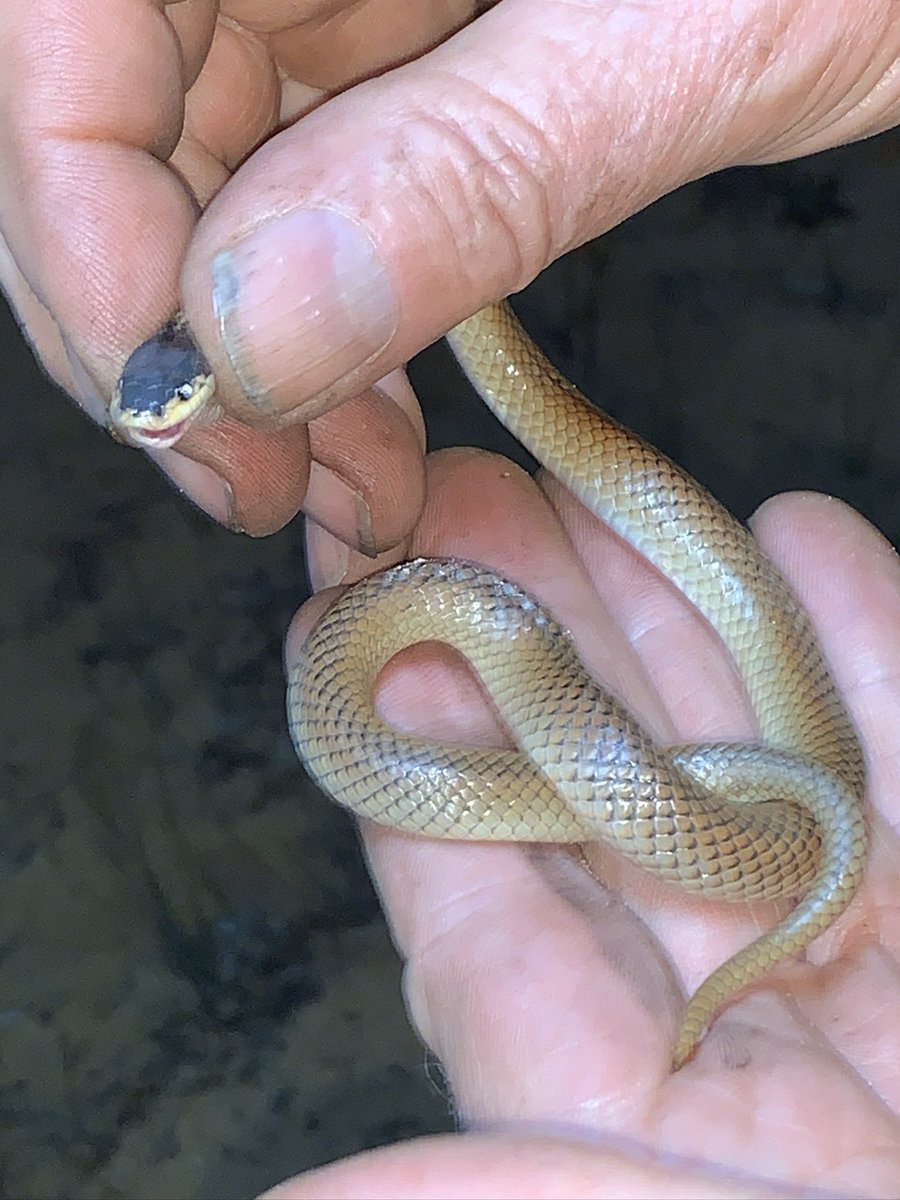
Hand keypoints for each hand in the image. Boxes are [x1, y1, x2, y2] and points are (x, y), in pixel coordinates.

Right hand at [2, 2, 897, 537]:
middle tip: (258, 490)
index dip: (79, 226)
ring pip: (202, 201)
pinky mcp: (400, 79)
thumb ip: (474, 163)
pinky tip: (373, 440)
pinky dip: (324, 355)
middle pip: (108, 129)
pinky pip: (305, 228)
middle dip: (166, 338)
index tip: (179, 406)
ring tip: (340, 494)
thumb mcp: (705, 22)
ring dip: (250, 378)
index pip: (60, 15)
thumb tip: (246, 333)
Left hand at [279, 449, 899, 1198]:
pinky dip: (874, 642)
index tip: (345, 628)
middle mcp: (737, 1016)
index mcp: (621, 1107)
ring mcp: (876, 953)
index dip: (413, 756)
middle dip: (534, 639)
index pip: (481, 903)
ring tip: (596, 482)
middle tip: (458, 504)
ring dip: (679, 607)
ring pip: (754, 741)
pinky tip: (800, 534)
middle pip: (606, 787)